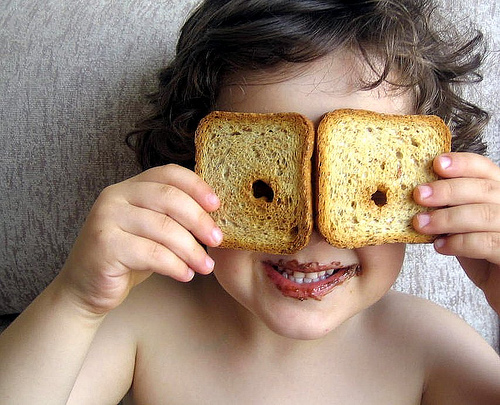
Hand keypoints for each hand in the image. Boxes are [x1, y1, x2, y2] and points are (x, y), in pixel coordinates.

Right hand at [58, 164, 221, 314]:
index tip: (217, 205)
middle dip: (199, 220)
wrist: (87, 289)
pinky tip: (186, 275)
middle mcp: (115, 196)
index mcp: (130, 186)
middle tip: (218, 240)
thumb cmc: (128, 258)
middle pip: (169, 198)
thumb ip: (173, 216)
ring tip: (206, 267)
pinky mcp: (104, 245)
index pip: (169, 173)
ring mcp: (106, 219)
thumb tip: (216, 214)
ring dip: (191, 250)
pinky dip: (175, 266)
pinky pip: (151, 253)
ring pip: (163, 228)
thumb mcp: (152, 231)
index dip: (196, 186)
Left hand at [413, 152, 499, 314]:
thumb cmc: (482, 257)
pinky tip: (440, 247)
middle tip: (419, 195)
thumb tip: (417, 193)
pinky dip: (459, 242)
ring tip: (421, 223)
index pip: (486, 170)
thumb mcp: (463, 227)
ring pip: (483, 215)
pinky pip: (487, 242)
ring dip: (447, 218)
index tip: (436, 163)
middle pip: (484, 189)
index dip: (463, 163)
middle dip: (447, 190)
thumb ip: (450, 209)